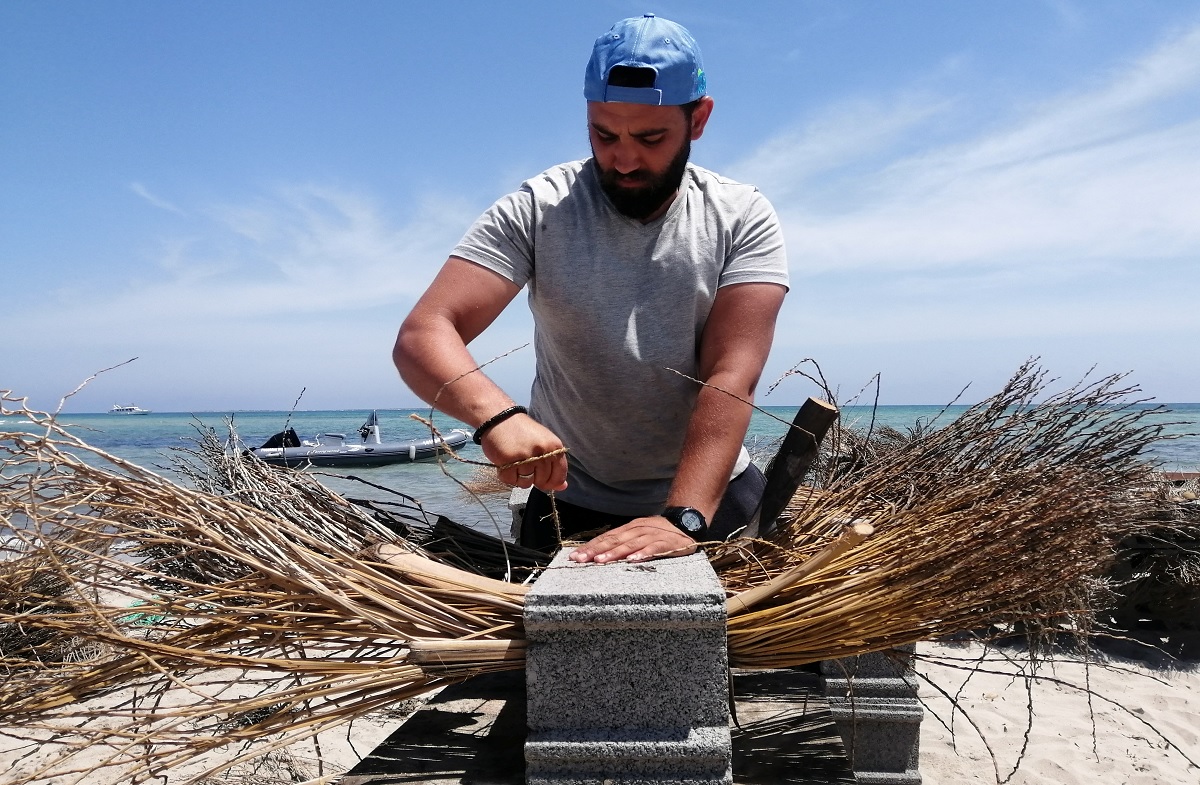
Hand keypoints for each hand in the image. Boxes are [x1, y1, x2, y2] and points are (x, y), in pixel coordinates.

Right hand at [480, 413, 567, 492]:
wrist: (499, 418)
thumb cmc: (522, 432)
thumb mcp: (543, 442)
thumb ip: (554, 464)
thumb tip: (562, 486)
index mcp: (554, 446)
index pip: (559, 474)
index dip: (552, 482)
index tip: (545, 481)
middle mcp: (542, 451)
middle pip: (542, 480)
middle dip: (533, 478)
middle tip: (524, 464)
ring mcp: (525, 456)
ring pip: (526, 483)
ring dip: (519, 477)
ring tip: (514, 463)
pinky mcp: (509, 461)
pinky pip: (511, 481)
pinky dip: (507, 476)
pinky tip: (506, 464)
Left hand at [568, 516, 697, 562]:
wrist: (687, 524)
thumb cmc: (659, 533)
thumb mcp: (639, 534)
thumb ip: (623, 542)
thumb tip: (600, 554)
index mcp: (629, 529)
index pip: (606, 537)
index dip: (591, 546)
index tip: (575, 556)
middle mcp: (637, 530)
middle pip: (614, 540)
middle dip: (596, 550)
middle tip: (581, 559)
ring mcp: (651, 535)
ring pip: (630, 544)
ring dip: (614, 553)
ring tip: (601, 561)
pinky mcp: (666, 543)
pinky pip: (653, 548)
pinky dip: (642, 554)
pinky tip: (632, 560)